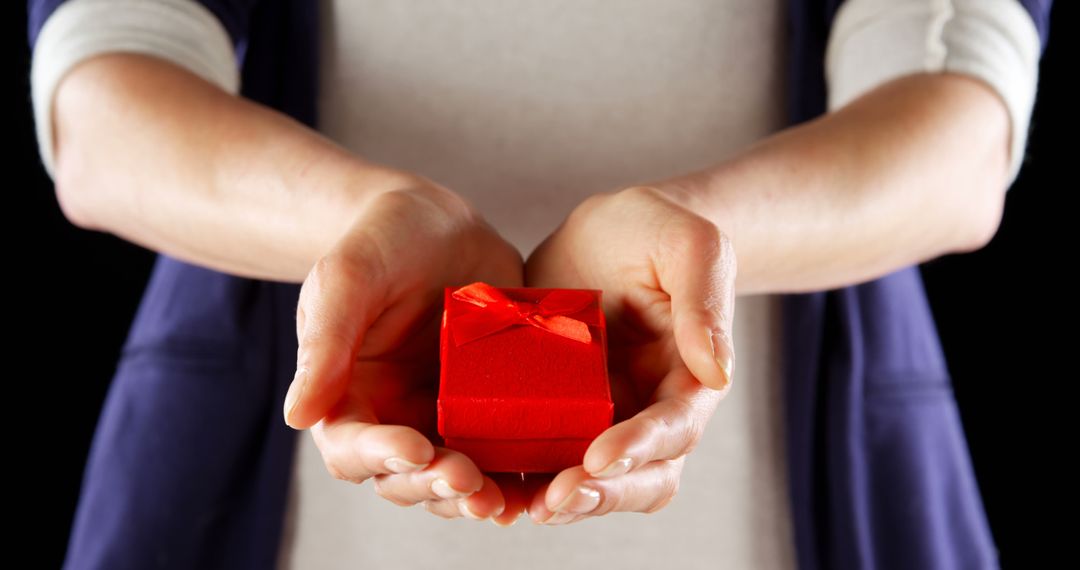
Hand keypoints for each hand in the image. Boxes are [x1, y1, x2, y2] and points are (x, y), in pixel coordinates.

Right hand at [287, 181, 530, 523]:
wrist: (441, 224)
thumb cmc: (383, 239)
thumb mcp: (350, 276)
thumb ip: (324, 341)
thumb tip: (296, 415)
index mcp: (346, 395)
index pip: (353, 446)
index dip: (381, 455)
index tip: (415, 449)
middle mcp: (392, 417)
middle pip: (405, 477)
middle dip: (435, 484)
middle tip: (469, 480)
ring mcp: (442, 417)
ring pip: (454, 478)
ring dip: (476, 496)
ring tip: (504, 500)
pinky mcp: (488, 410)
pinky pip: (501, 454)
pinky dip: (518, 476)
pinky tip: (540, 482)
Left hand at [522, 185, 736, 523]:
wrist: (606, 232)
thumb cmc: (655, 229)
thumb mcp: (688, 243)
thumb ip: (705, 298)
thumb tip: (717, 371)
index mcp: (690, 376)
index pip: (675, 426)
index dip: (641, 447)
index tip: (598, 457)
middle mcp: (652, 408)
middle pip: (643, 475)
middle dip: (603, 493)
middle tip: (556, 498)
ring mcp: (608, 417)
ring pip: (597, 481)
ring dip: (564, 500)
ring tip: (523, 507)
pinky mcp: (563, 414)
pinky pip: (549, 459)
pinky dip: (527, 480)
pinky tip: (495, 486)